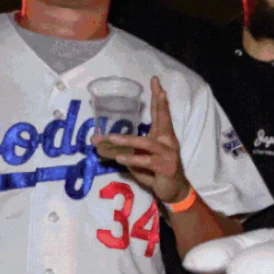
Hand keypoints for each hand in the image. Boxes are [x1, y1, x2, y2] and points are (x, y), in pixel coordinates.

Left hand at [94, 77, 189, 203]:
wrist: (173, 192)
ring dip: (127, 140)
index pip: (161, 114)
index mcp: (163, 137)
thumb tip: (101, 142)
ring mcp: (168, 154)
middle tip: (158, 89)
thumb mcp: (140, 159)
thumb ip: (126, 149)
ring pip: (146, 143)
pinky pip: (145, 161)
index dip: (158, 98)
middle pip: (164, 119)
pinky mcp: (165, 167)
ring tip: (110, 139)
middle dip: (161, 103)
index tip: (155, 81)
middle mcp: (168, 142)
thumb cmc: (156, 173)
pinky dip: (131, 159)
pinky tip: (120, 158)